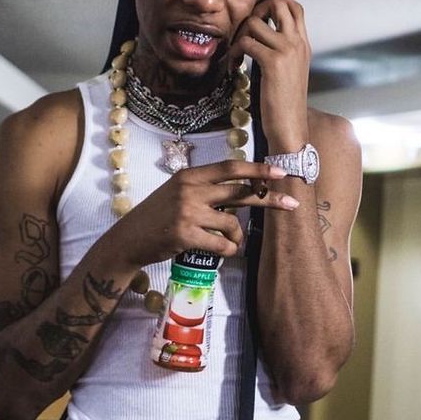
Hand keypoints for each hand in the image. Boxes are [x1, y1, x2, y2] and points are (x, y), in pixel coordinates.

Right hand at [116, 159, 296, 265]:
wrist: (129, 240)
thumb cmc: (157, 217)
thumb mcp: (178, 193)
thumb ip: (206, 190)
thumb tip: (243, 191)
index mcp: (190, 176)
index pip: (230, 167)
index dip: (257, 170)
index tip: (279, 172)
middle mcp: (190, 190)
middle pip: (240, 192)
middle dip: (269, 199)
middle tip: (291, 204)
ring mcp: (188, 212)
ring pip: (233, 223)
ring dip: (238, 236)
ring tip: (230, 242)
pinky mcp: (186, 235)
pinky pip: (222, 244)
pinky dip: (229, 251)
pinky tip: (224, 252)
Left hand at [230, 0, 310, 150]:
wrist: (290, 128)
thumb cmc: (283, 106)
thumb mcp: (286, 74)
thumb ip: (280, 52)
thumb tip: (260, 38)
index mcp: (303, 46)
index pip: (294, 8)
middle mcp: (298, 44)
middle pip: (279, 4)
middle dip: (257, 8)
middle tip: (244, 27)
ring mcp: (287, 51)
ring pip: (257, 22)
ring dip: (240, 35)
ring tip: (236, 54)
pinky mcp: (272, 62)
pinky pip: (247, 42)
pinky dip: (235, 52)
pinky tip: (234, 66)